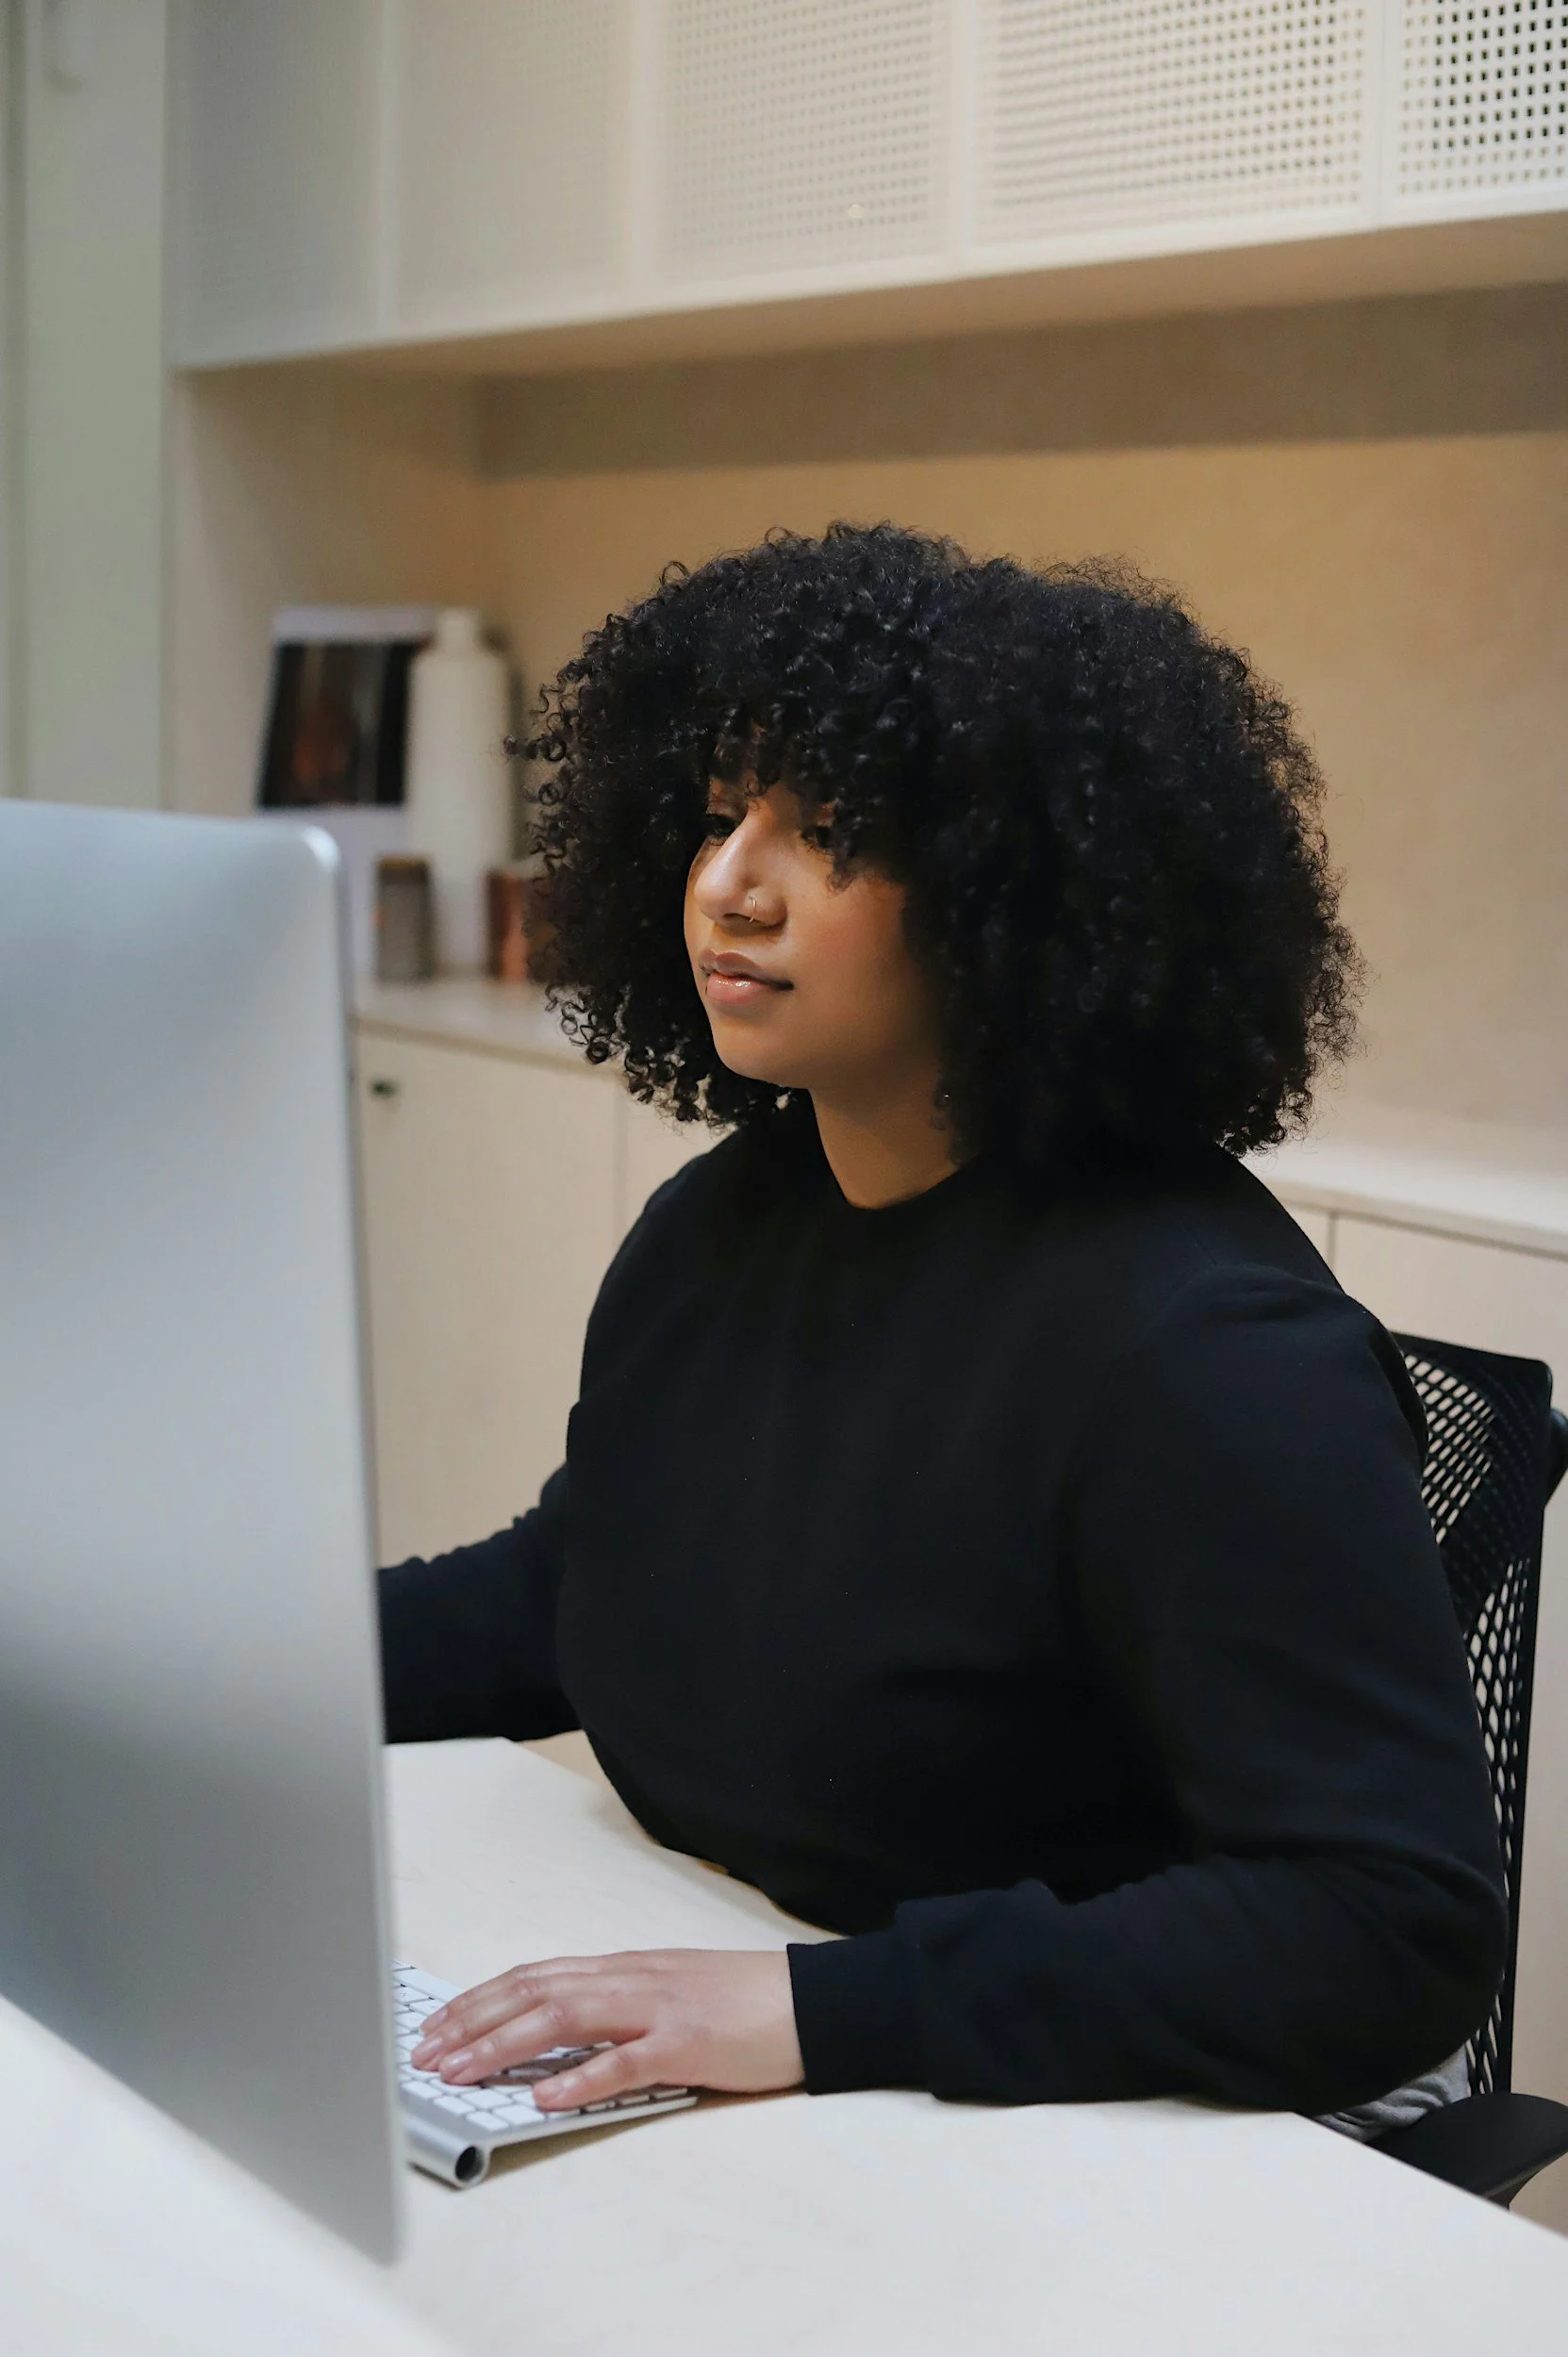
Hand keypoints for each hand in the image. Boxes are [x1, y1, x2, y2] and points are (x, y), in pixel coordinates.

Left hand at [409, 1948, 803, 2108]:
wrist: (809, 2000)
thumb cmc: (740, 2002)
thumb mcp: (666, 1994)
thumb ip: (616, 2009)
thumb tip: (556, 2039)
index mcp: (624, 1970)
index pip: (536, 1976)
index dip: (482, 1999)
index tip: (439, 2024)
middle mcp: (630, 1980)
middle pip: (536, 1991)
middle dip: (474, 2021)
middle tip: (428, 2052)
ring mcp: (657, 2009)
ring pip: (565, 2017)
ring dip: (505, 2044)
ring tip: (462, 2070)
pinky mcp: (686, 2044)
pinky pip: (624, 2061)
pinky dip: (580, 2077)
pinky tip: (546, 2094)